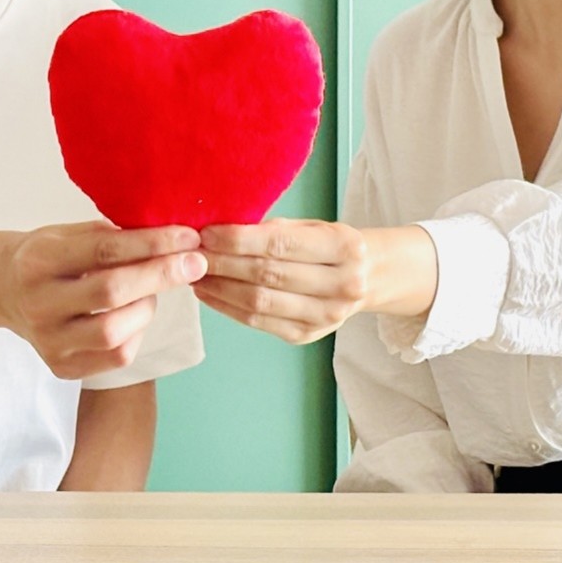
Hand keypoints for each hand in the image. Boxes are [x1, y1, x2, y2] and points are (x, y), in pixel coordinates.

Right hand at [0, 222, 206, 379]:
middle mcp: (38, 304)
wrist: (3, 290)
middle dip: (161, 275)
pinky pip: (117, 357)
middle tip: (195, 263)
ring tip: (149, 292)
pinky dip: (137, 334)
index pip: (103, 251)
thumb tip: (170, 240)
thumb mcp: (67, 234)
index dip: (152, 244)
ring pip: (116, 332)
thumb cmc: (47, 257)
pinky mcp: (61, 368)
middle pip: (111, 292)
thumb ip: (109, 238)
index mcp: (38, 261)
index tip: (188, 236)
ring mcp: (48, 342)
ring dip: (147, 307)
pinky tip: (133, 316)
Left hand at [196, 219, 437, 344]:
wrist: (370, 278)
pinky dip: (228, 307)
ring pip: (259, 302)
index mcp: (344, 249)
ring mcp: (325, 316)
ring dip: (219, 287)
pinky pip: (258, 323)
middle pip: (267, 275)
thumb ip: (275, 229)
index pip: (280, 244)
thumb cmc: (333, 246)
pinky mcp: (307, 336)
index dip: (239, 240)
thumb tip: (221, 230)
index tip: (207, 233)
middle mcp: (341, 285)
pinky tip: (209, 293)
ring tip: (194, 273)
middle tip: (191, 253)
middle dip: (222, 263)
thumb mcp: (315, 227)